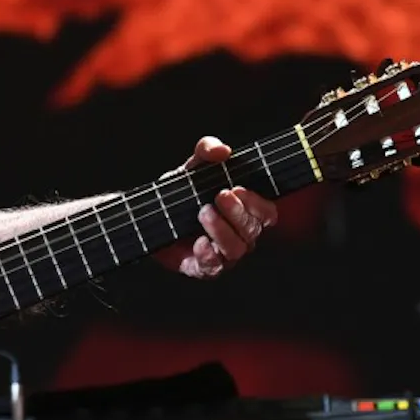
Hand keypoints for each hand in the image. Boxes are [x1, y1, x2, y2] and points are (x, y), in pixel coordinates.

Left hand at [156, 136, 277, 278]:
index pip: (267, 214)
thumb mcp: (194, 166)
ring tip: (204, 212)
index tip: (238, 189)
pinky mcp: (202, 267)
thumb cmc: (183, 190)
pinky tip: (198, 241)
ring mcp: (222, 254)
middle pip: (252, 231)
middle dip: (238, 213)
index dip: (257, 204)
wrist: (153, 212)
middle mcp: (239, 236)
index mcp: (245, 212)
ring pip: (235, 250)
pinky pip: (213, 268)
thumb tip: (222, 150)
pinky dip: (208, 256)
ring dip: (222, 231)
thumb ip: (207, 150)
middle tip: (220, 196)